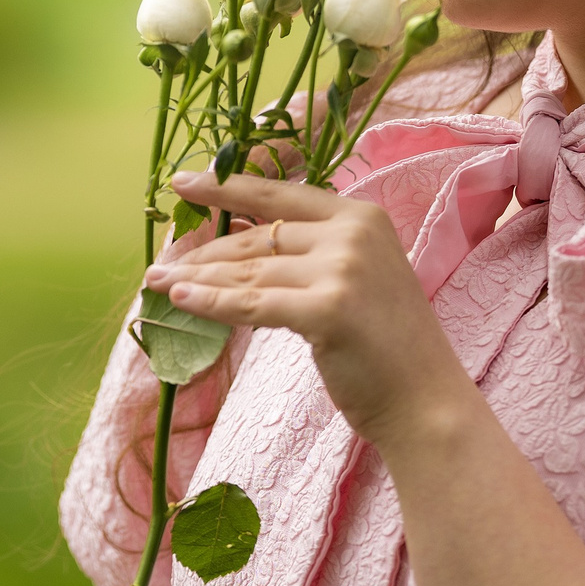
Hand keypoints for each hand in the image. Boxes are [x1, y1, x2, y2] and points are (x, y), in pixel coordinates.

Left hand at [151, 171, 475, 446]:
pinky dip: (210, 303)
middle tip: (162, 264)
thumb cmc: (387, 347)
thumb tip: (237, 243)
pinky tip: (180, 301)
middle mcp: (353, 232)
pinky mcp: (328, 308)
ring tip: (158, 284)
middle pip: (258, 238)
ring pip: (249, 272)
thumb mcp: (354, 280)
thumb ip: (309, 255)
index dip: (226, 187)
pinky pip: (252, 304)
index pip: (279, 195)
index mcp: (361, 215)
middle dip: (203, 253)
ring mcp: (343, 268)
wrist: (426, 403)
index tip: (183, 183)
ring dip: (196, 280)